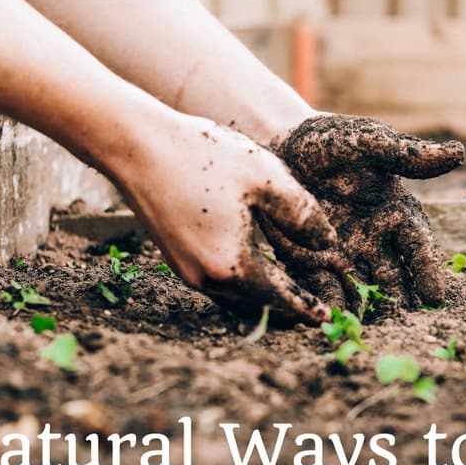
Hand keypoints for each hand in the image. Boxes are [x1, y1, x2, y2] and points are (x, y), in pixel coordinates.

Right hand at [116, 114, 336, 323]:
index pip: (280, 298)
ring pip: (235, 298)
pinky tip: (255, 271)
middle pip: (257, 306)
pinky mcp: (175, 258)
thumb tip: (328, 244)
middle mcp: (206, 278)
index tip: (326, 318)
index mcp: (232, 265)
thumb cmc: (203, 156)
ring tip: (289, 295)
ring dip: (263, 299)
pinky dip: (242, 285)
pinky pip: (218, 284)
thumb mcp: (266, 178)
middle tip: (313, 312)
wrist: (137, 146)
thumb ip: (303, 215)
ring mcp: (186, 271)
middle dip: (286, 310)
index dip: (306, 308)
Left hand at [260, 115, 464, 310]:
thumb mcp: (369, 142)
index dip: (428, 271)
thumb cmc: (332, 141)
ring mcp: (345, 256)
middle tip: (404, 326)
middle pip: (395, 279)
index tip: (435, 297)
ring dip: (368, 312)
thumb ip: (407, 154)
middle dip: (400, 303)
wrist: (281, 147)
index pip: (419, 248)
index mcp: (397, 214)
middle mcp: (376, 242)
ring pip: (363, 292)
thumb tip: (458, 154)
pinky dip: (330, 306)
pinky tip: (332, 322)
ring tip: (371, 333)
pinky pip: (324, 290)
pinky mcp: (312, 264)